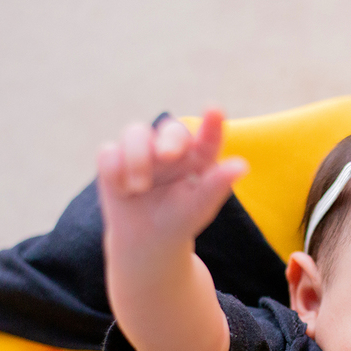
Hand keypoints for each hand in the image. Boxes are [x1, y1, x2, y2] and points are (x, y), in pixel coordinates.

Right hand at [96, 109, 246, 249]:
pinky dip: (114, 171)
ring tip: (139, 187)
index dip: (212, 124)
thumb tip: (242, 166)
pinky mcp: (114, 159)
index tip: (214, 110)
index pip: (208, 138)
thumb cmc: (179, 220)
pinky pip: (108, 152)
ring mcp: (142, 150)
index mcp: (198, 157)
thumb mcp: (199, 206)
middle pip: (170, 128)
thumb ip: (217, 185)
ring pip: (135, 132)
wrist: (146, 240)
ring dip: (136, 158)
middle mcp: (170, 148)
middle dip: (169, 138)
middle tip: (167, 156)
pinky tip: (123, 190)